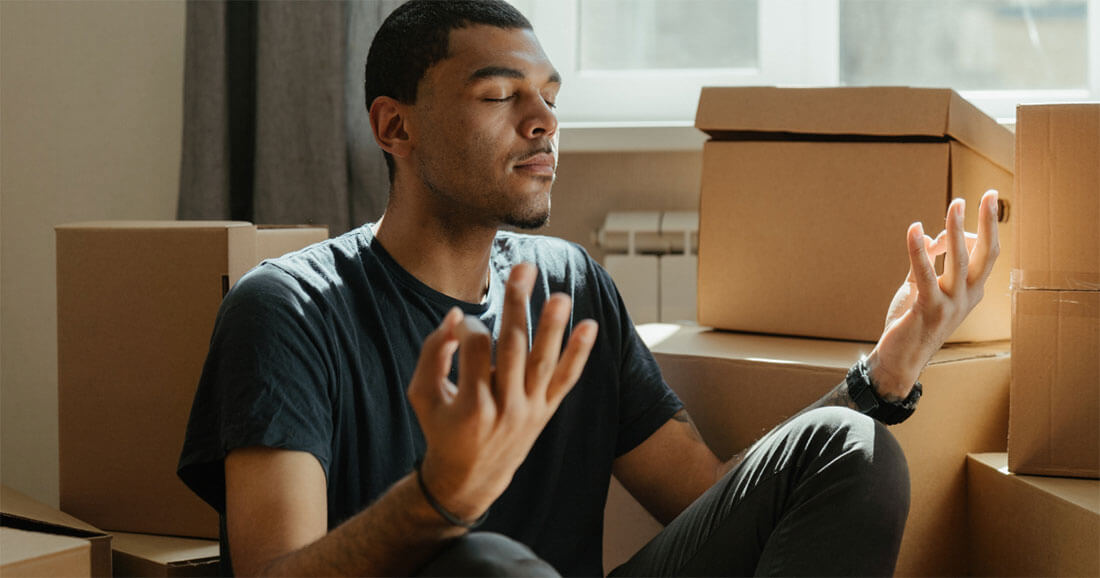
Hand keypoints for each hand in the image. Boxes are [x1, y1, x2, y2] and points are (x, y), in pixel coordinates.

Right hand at [406, 263, 597, 521]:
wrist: (470, 476)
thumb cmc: (441, 428)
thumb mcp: (423, 395)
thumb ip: (433, 352)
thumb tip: (455, 315)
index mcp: (471, 404)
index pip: (477, 348)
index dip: (470, 326)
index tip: (462, 322)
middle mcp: (505, 407)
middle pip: (514, 347)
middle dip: (518, 305)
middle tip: (524, 268)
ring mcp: (530, 410)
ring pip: (544, 363)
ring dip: (554, 327)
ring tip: (561, 295)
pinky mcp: (546, 411)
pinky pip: (565, 380)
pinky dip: (579, 354)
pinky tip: (590, 326)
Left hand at [866, 190, 999, 399]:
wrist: (899, 360)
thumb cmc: (912, 322)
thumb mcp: (923, 287)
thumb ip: (928, 261)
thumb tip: (934, 236)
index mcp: (972, 292)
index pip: (985, 254)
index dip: (984, 229)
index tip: (981, 204)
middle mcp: (967, 297)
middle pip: (984, 253)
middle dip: (988, 222)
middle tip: (988, 194)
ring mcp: (951, 304)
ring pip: (958, 259)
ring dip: (956, 228)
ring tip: (956, 203)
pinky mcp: (929, 308)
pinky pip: (926, 273)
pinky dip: (919, 249)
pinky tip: (915, 230)